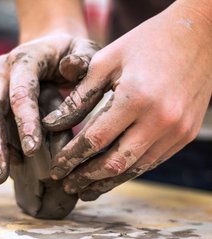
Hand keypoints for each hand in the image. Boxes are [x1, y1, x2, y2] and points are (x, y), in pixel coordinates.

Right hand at [0, 34, 98, 183]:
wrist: (46, 47)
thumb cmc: (68, 54)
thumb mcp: (84, 50)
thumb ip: (82, 60)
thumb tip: (70, 69)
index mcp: (25, 60)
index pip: (21, 93)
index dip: (25, 123)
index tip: (32, 152)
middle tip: (0, 177)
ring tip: (5, 170)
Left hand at [43, 2, 211, 199]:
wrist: (199, 36)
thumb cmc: (147, 44)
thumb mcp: (107, 61)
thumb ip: (79, 96)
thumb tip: (53, 123)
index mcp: (136, 97)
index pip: (95, 139)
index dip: (71, 158)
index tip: (55, 169)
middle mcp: (160, 120)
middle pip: (114, 162)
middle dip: (86, 177)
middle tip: (66, 185)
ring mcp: (177, 131)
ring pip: (134, 169)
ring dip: (107, 182)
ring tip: (86, 191)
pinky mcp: (185, 135)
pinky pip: (152, 162)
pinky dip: (129, 172)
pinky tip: (112, 176)